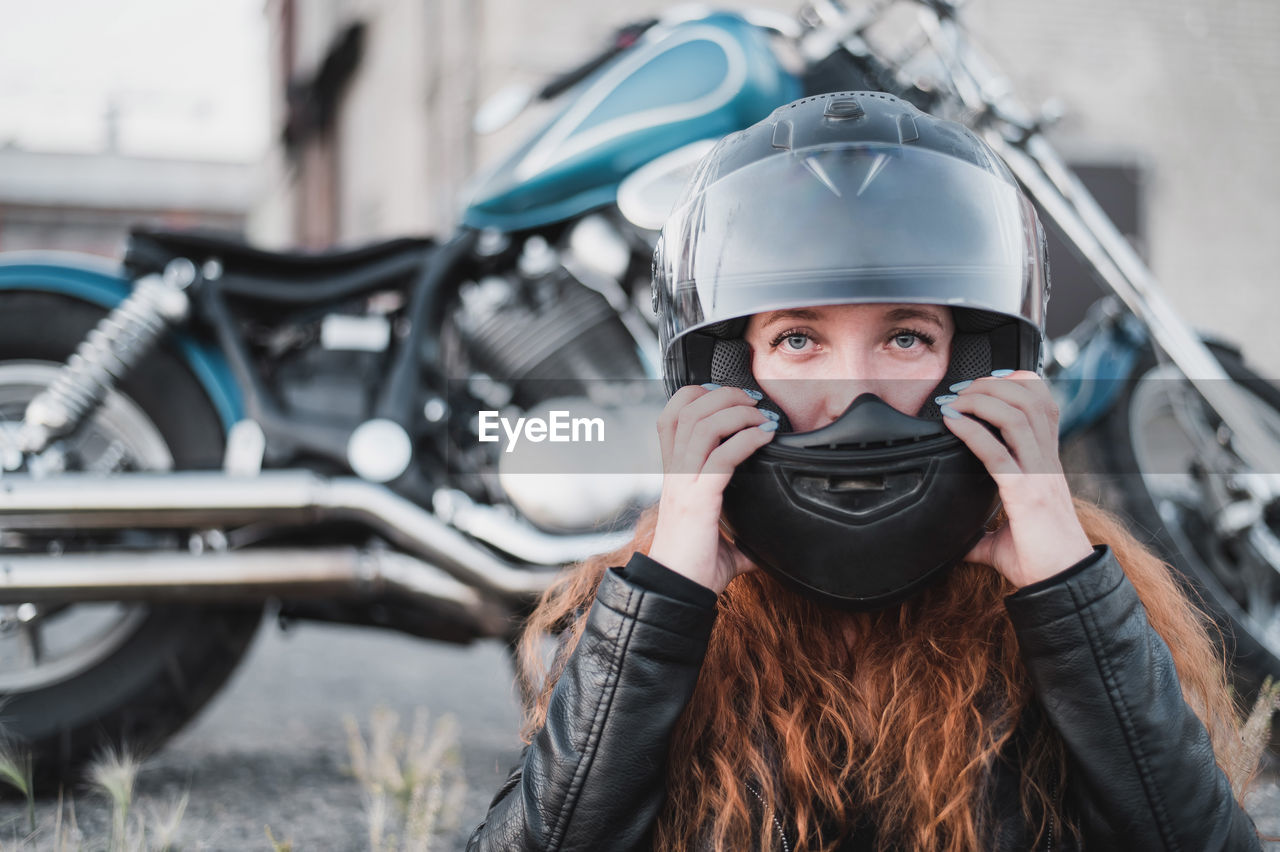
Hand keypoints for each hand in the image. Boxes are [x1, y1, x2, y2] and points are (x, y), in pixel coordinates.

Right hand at [648, 384, 776, 593]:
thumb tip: (771, 544)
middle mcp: (675, 472)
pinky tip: (765, 438)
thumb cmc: (695, 565)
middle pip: (689, 409)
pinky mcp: (698, 500)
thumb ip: (743, 532)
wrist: (677, 591)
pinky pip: (722, 457)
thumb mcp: (720, 536)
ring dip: (738, 412)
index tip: (730, 399)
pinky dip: (747, 440)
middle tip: (753, 401)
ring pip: (702, 425)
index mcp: (674, 472)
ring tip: (762, 416)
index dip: (697, 394)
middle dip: (725, 394)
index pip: (671, 414)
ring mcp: (684, 484)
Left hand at [938, 370, 1093, 587]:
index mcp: (1046, 464)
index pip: (1042, 406)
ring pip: (1019, 416)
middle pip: (1030, 400)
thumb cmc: (1040, 560)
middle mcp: (1047, 463)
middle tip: (962, 390)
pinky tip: (953, 423)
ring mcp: (1039, 476)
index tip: (983, 384)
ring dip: (982, 400)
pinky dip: (972, 432)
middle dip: (993, 385)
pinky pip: (998, 453)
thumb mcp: (1005, 537)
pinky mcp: (1026, 496)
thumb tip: (955, 540)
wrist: (1062, 585)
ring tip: (956, 401)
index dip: (1017, 383)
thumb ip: (981, 532)